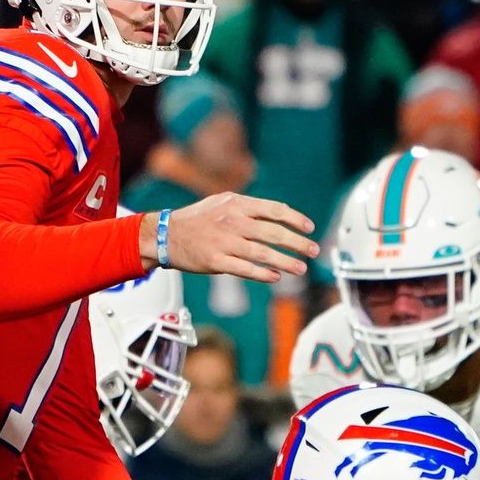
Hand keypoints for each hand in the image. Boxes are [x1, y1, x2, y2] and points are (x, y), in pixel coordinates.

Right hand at [141, 194, 316, 282]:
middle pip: (274, 232)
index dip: (295, 219)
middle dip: (298, 243)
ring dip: (286, 262)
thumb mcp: (222, 202)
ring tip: (300, 268)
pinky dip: (263, 273)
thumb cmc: (197, 219)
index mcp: (237, 204)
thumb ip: (248, 207)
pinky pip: (245, 269)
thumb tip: (278, 214)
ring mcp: (224, 242)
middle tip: (313, 250)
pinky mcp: (216, 261)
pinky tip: (275, 277)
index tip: (309, 228)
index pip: (274, 209)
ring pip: (263, 253)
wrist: (165, 235)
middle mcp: (232, 221)